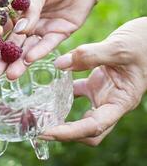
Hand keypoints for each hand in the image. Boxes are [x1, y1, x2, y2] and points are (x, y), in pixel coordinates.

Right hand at [0, 0, 99, 79]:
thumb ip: (28, 7)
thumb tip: (18, 30)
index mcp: (16, 8)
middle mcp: (27, 22)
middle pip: (11, 43)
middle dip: (1, 59)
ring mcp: (42, 29)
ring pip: (28, 48)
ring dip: (18, 62)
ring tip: (9, 75)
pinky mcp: (58, 33)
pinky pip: (47, 45)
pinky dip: (39, 52)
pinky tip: (29, 61)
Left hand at [39, 17, 146, 145]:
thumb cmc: (143, 42)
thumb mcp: (118, 48)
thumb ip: (90, 55)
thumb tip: (59, 64)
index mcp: (121, 101)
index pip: (95, 126)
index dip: (71, 133)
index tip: (48, 132)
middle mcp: (111, 103)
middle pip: (86, 130)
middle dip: (63, 133)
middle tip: (38, 128)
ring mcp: (103, 94)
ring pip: (80, 115)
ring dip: (61, 117)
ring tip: (39, 115)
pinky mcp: (96, 84)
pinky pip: (76, 93)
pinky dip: (61, 95)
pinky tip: (47, 90)